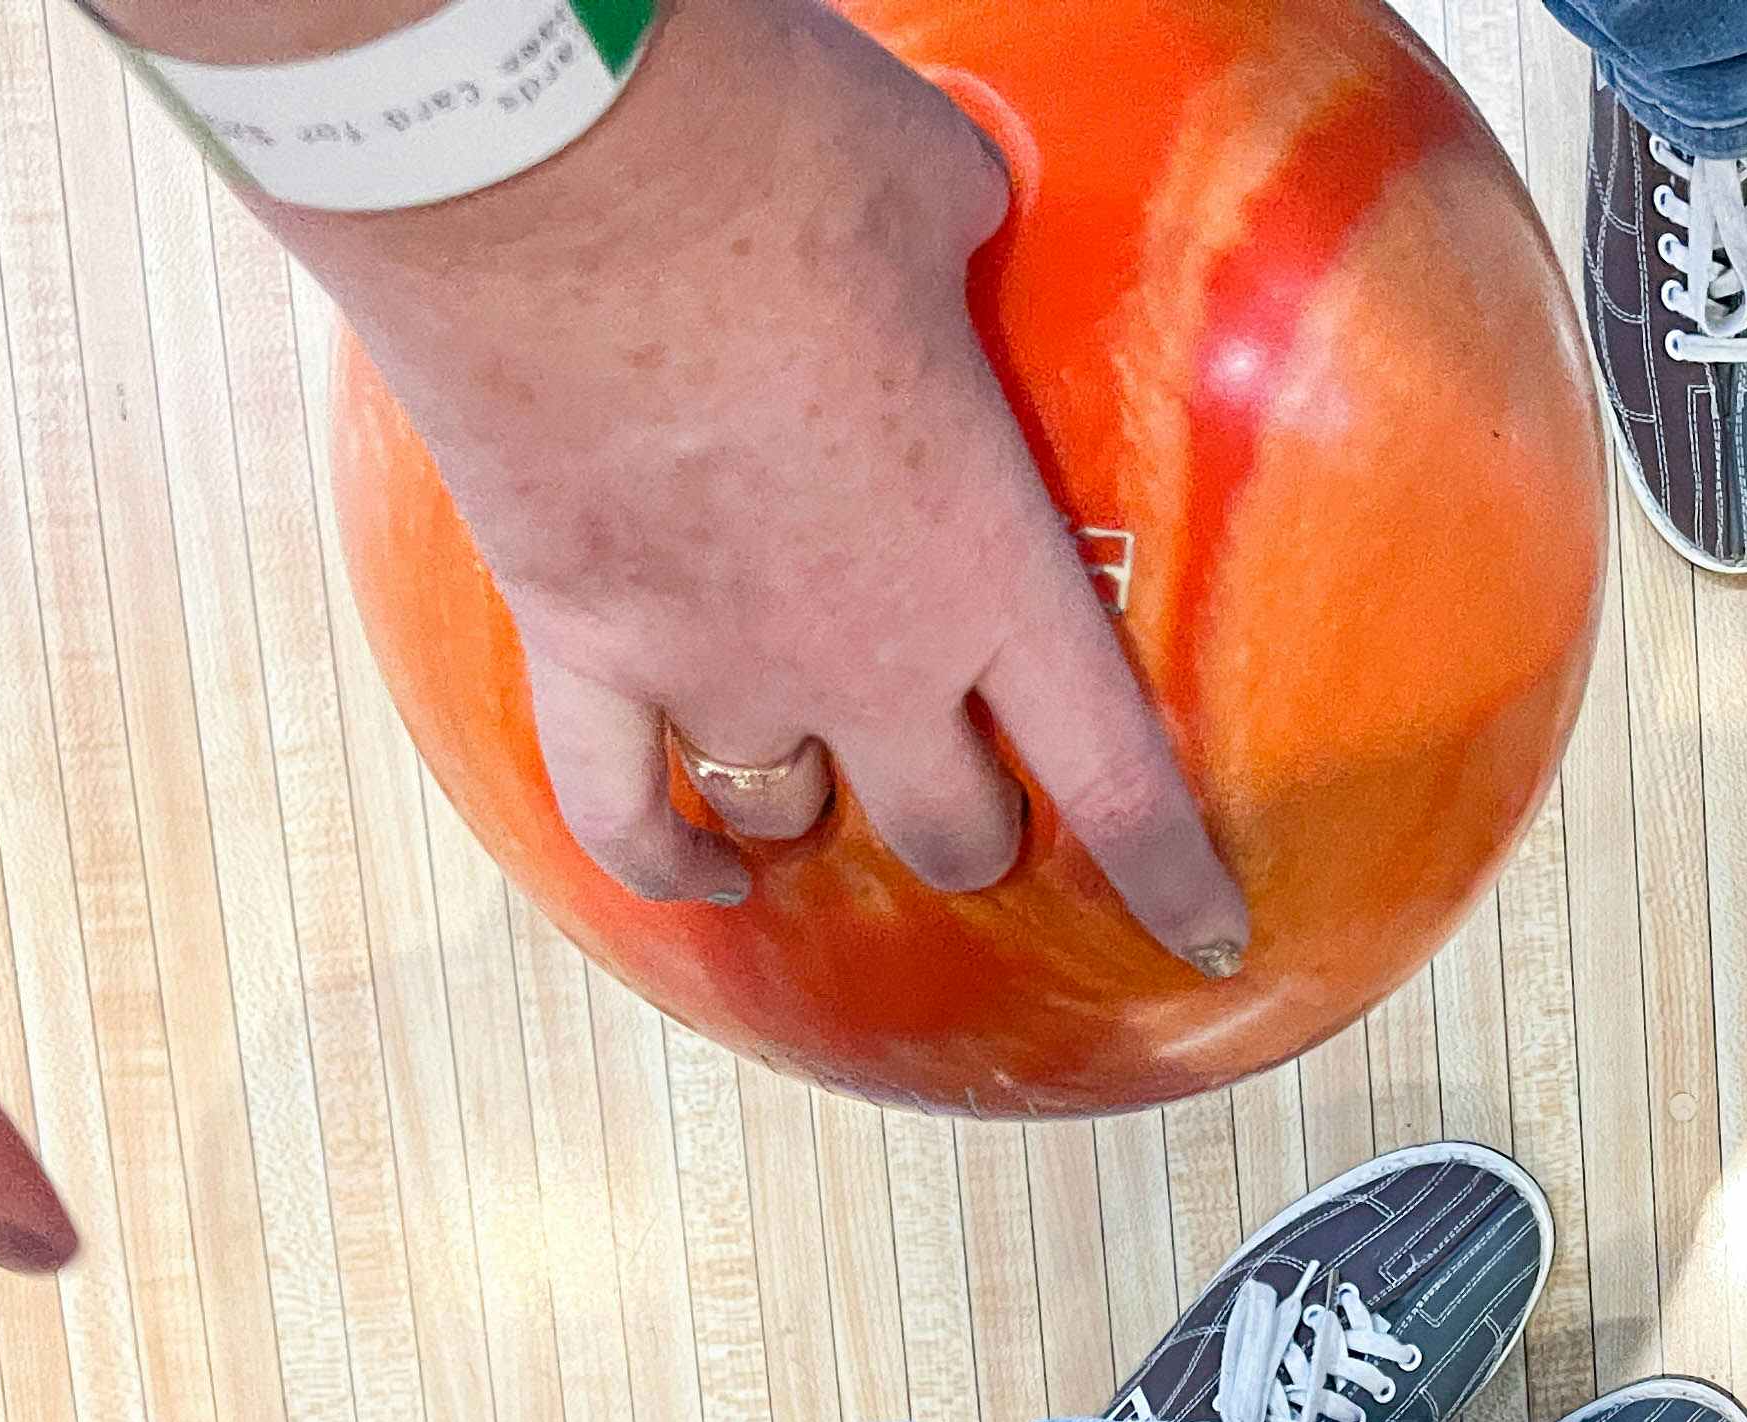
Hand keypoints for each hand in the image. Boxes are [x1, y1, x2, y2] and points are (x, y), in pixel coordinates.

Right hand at [223, 0, 1246, 957]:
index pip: (1115, 778)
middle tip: (978, 797)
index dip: (1171, 877)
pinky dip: (653, 854)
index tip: (1210, 939)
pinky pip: (610, 805)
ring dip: (816, 814)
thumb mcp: (938, 187)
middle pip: (948, 830)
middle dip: (975, 829)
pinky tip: (695, 868)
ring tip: (826, 793)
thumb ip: (971, 245)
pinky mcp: (575, 635)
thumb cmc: (766, 157)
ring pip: (783, 813)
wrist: (536, 158)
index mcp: (988, 568)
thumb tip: (960, 212)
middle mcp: (863, 656)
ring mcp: (711, 663)